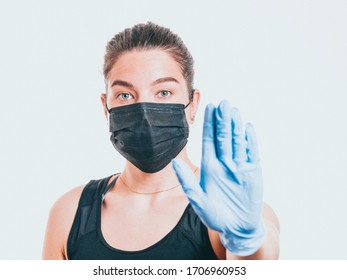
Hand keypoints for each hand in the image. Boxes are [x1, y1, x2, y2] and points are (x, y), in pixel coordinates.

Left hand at [172, 100, 264, 255]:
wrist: (237, 227)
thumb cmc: (215, 216)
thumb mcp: (198, 200)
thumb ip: (187, 181)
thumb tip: (173, 162)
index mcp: (210, 167)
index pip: (209, 140)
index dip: (209, 124)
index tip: (209, 108)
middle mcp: (224, 163)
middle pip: (223, 137)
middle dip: (222, 120)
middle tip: (223, 103)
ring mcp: (239, 166)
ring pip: (237, 141)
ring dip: (236, 126)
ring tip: (234, 110)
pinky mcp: (252, 172)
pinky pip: (251, 152)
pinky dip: (250, 140)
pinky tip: (248, 127)